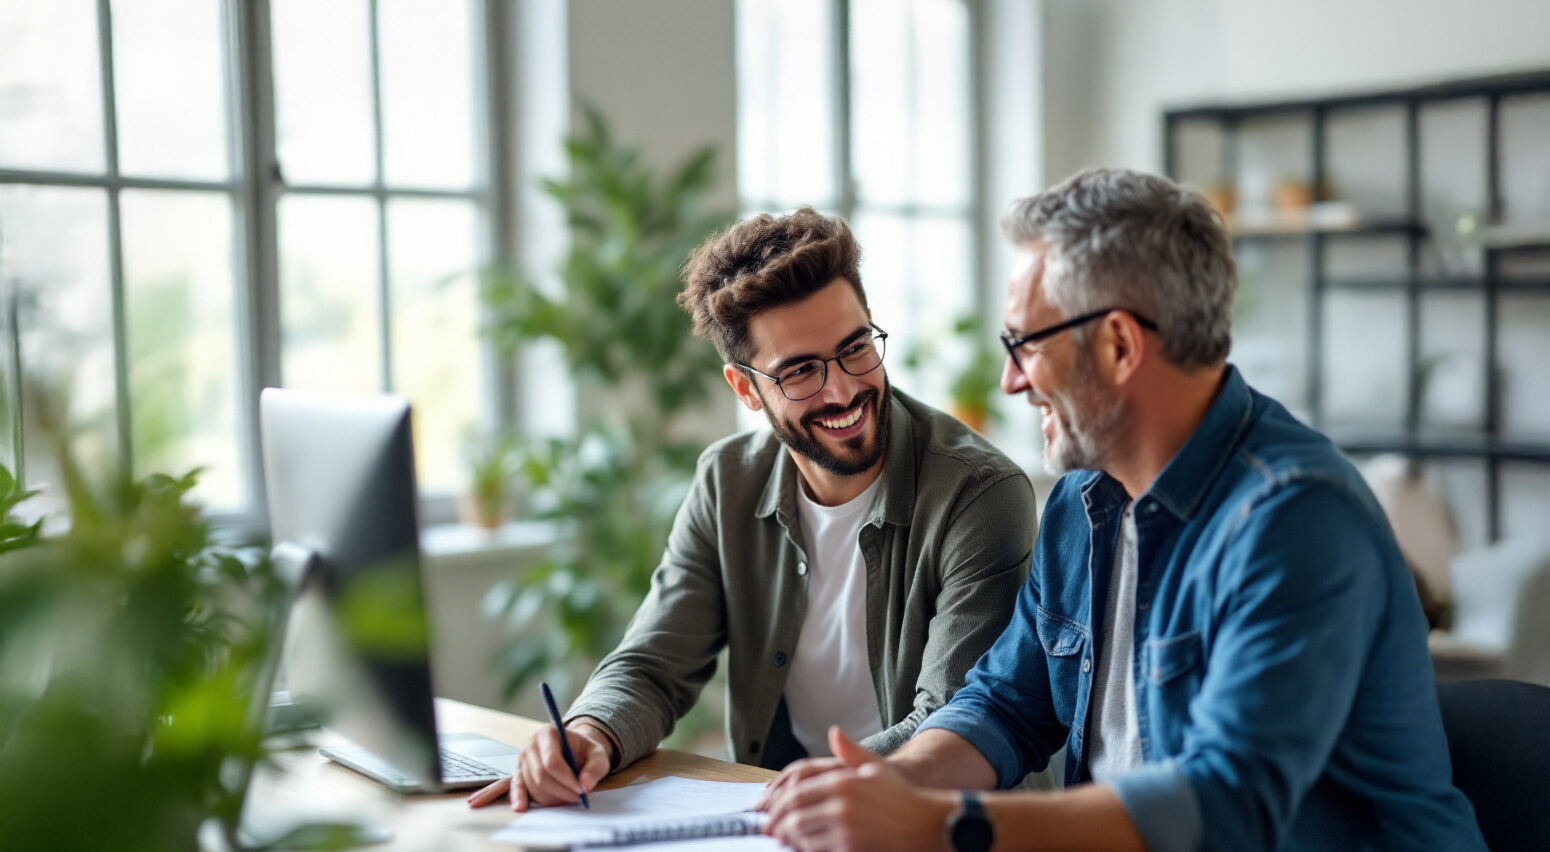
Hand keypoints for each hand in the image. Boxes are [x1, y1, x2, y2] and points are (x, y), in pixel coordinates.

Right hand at [467, 720, 613, 810]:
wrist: (573, 750)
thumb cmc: (584, 751)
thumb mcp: (598, 753)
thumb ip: (595, 767)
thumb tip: (585, 786)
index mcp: (548, 733)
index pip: (552, 761)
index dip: (566, 779)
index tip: (581, 790)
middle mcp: (530, 745)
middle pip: (541, 775)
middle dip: (561, 791)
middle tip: (578, 798)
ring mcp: (522, 760)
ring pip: (534, 785)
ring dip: (553, 797)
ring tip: (570, 797)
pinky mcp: (519, 773)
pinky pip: (518, 787)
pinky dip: (520, 798)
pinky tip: (520, 807)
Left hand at [764, 727, 955, 851]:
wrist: (929, 825)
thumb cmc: (903, 798)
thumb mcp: (876, 769)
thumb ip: (851, 752)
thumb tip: (834, 732)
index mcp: (842, 782)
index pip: (796, 792)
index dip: (777, 804)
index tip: (768, 812)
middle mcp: (841, 804)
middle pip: (793, 815)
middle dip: (776, 824)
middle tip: (768, 830)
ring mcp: (845, 828)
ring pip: (802, 835)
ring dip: (789, 839)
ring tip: (783, 840)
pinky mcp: (850, 849)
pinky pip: (817, 851)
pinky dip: (806, 850)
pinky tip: (804, 848)